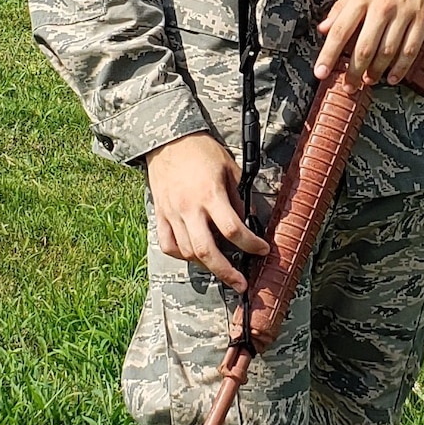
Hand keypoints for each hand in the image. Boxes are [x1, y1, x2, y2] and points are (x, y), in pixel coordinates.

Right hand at [146, 132, 269, 292]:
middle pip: (207, 251)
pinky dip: (182, 255)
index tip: (262, 250)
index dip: (251, 245)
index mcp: (210, 195)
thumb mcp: (230, 169)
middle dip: (226, 272)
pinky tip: (194, 254)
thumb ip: (238, 197)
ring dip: (207, 265)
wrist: (169, 140)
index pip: (233, 230)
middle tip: (240, 283)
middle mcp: (190, 208)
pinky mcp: (161, 215)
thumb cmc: (202, 151)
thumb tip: (249, 220)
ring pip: (188, 252)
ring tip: (221, 266)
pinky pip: (168, 245)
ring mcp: (172, 214)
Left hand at [314, 0, 423, 89]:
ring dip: (376, 72)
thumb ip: (342, 5)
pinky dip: (401, 67)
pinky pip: (411, 49)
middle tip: (347, 86)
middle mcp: (383, 6)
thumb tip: (324, 29)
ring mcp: (405, 13)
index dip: (329, 54)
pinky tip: (392, 77)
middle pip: (364, 47)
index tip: (320, 72)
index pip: (341, 30)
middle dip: (353, 71)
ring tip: (368, 81)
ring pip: (387, 52)